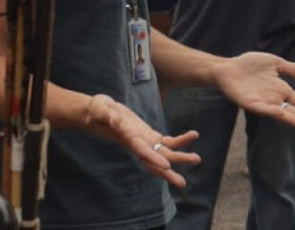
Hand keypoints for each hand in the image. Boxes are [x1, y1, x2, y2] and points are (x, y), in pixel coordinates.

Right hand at [83, 94, 200, 186]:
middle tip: (182, 184)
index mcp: (128, 138)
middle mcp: (138, 143)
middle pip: (155, 159)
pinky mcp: (148, 134)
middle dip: (169, 171)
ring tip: (197, 159)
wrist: (98, 113)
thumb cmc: (97, 110)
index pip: (141, 151)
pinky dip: (180, 140)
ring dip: (180, 157)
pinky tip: (193, 135)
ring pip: (165, 152)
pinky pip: (167, 140)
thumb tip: (115, 119)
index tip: (166, 166)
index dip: (153, 159)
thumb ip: (108, 115)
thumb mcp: (101, 109)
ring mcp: (144, 140)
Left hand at [212, 52, 294, 133]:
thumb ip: (294, 69)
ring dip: (293, 120)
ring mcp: (262, 102)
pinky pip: (262, 108)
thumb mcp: (276, 64)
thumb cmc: (250, 66)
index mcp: (282, 91)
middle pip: (294, 113)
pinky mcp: (249, 102)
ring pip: (281, 114)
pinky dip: (271, 111)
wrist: (227, 67)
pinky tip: (280, 112)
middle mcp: (274, 100)